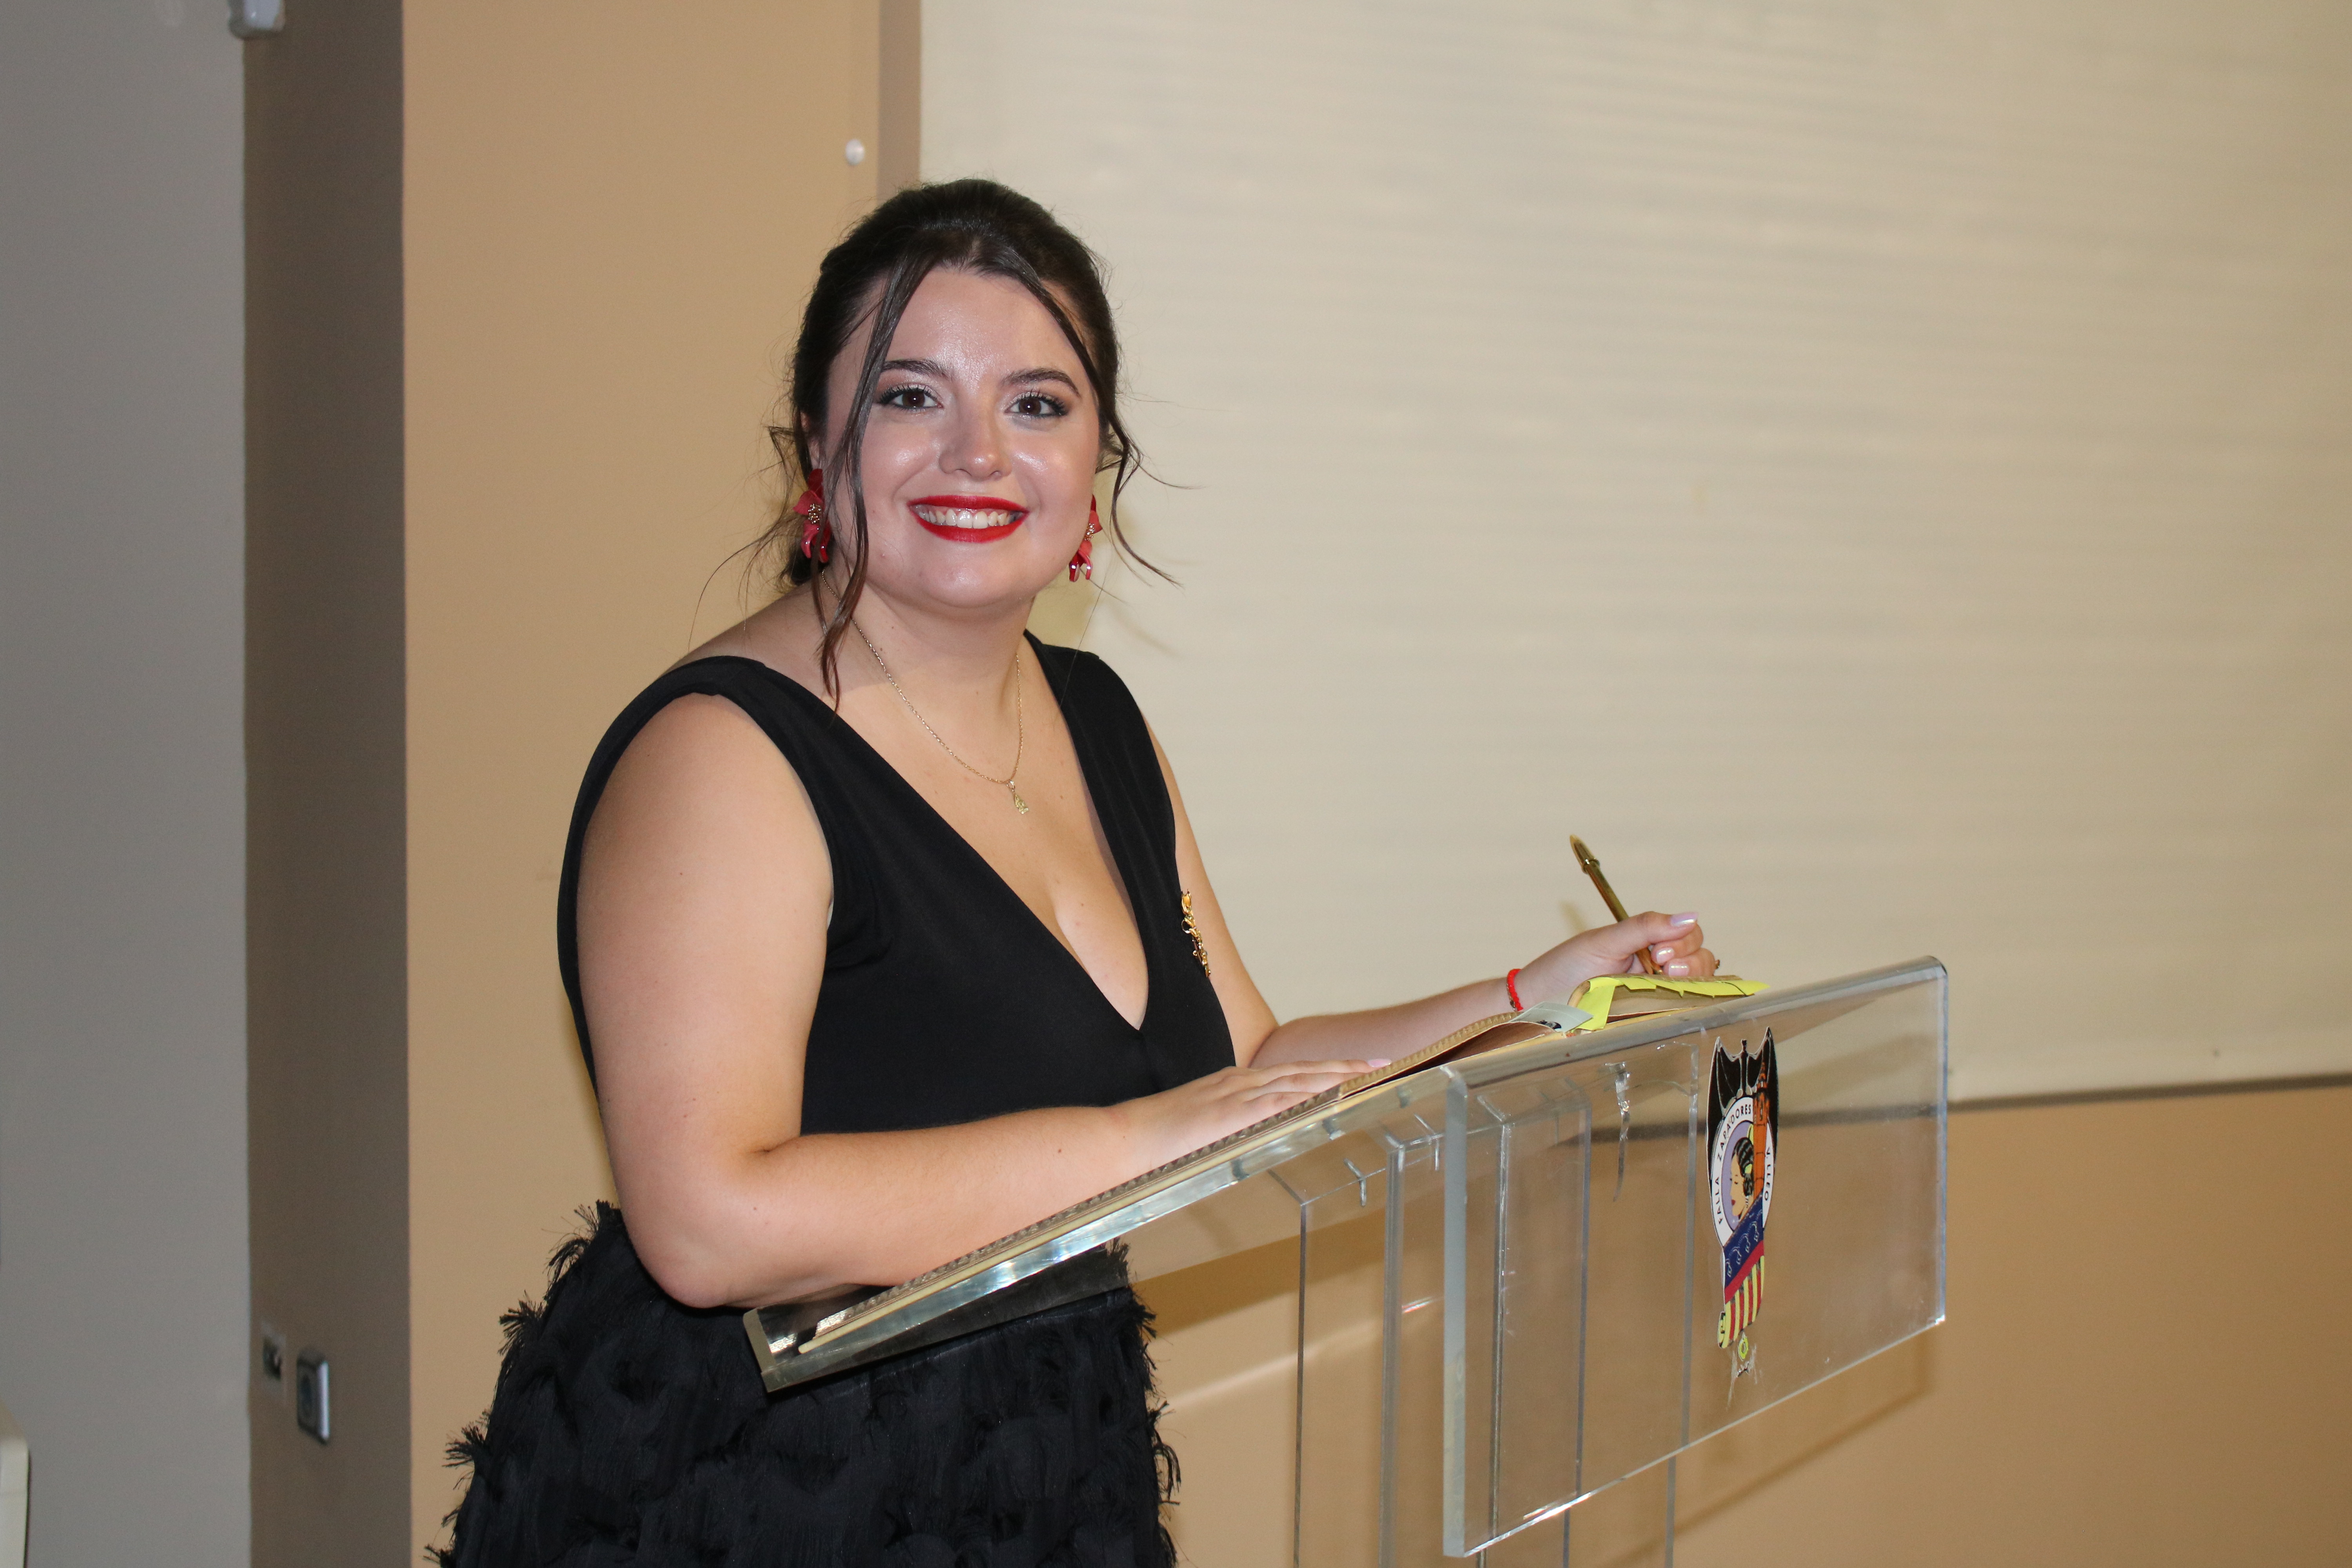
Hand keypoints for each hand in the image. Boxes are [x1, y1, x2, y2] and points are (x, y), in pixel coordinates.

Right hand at [1110, 1059, 1384, 1170]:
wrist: (1127, 1137)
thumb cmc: (1158, 1139)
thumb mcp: (1201, 1127)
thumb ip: (1229, 1127)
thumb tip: (1251, 1139)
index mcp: (1233, 1084)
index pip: (1289, 1072)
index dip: (1323, 1069)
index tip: (1353, 1067)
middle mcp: (1239, 1082)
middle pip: (1302, 1068)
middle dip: (1343, 1065)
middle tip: (1380, 1061)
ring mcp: (1236, 1095)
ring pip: (1297, 1078)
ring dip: (1335, 1075)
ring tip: (1368, 1073)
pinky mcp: (1232, 1113)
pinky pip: (1278, 1101)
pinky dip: (1307, 1095)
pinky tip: (1332, 1094)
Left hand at [1511, 911, 1717, 1007]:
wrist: (1539, 1003)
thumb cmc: (1565, 968)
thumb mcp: (1605, 941)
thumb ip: (1646, 927)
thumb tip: (1690, 916)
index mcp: (1648, 944)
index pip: (1690, 936)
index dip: (1685, 940)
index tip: (1659, 949)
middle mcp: (1658, 970)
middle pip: (1701, 960)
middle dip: (1689, 958)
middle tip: (1660, 963)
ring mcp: (1656, 995)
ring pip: (1698, 987)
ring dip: (1690, 979)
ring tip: (1663, 978)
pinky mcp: (1650, 1019)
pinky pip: (1681, 1013)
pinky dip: (1686, 1006)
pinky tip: (1672, 1002)